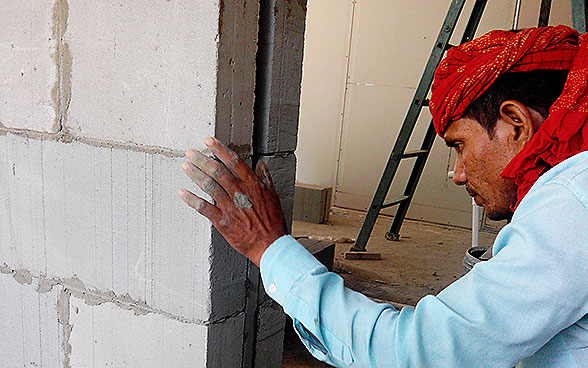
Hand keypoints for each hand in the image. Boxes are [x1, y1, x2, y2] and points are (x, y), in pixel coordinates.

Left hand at [179, 137, 287, 265]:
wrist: (270, 245)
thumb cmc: (272, 222)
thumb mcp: (273, 195)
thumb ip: (265, 178)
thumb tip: (262, 164)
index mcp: (252, 184)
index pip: (234, 161)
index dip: (219, 149)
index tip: (208, 141)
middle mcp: (240, 193)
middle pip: (217, 171)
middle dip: (201, 160)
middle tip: (190, 153)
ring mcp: (230, 207)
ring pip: (209, 186)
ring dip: (195, 175)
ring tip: (185, 167)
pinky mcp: (222, 221)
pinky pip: (204, 208)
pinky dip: (192, 200)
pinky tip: (183, 193)